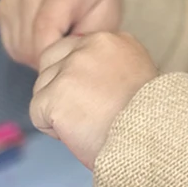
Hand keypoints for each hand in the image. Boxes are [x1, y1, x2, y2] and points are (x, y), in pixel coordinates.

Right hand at [0, 0, 126, 67]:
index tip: (69, 64)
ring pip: (20, 49)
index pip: (44, 30)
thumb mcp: (107, 18)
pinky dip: (29, 50)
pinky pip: (12, 46)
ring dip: (39, 56)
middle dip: (50, 59)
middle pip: (30, 45)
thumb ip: (87, 41)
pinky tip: (46, 38)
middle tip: (70, 52)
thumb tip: (63, 62)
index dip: (53, 56)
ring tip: (60, 42)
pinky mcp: (3, 5)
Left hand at [29, 32, 157, 167]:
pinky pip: (37, 113)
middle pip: (50, 62)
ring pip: (42, 88)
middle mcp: (91, 46)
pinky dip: (53, 130)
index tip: (102, 100)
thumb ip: (108, 69)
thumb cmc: (147, 124)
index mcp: (115, 40)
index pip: (74, 50)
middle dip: (59, 89)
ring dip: (58, 112)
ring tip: (89, 126)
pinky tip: (79, 135)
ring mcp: (71, 69)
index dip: (80, 80)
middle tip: (88, 114)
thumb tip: (80, 78)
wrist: (151, 145)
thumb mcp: (136, 80)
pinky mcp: (55, 95)